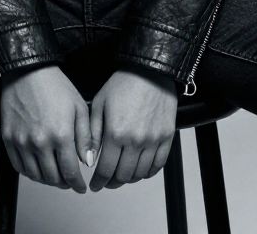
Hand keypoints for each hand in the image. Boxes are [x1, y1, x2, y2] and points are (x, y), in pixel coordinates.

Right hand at [0, 65, 95, 192]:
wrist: (28, 71)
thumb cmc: (54, 85)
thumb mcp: (79, 107)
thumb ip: (85, 137)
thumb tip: (87, 161)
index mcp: (61, 135)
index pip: (70, 172)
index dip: (77, 184)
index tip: (80, 187)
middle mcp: (40, 142)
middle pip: (53, 178)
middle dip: (64, 183)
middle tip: (69, 181)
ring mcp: (22, 142)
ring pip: (36, 175)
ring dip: (47, 180)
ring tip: (54, 175)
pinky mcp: (9, 139)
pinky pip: (19, 167)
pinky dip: (30, 173)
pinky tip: (37, 168)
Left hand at [88, 67, 177, 190]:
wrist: (149, 70)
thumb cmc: (123, 83)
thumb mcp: (99, 104)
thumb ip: (92, 134)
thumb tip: (89, 159)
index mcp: (115, 133)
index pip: (106, 169)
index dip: (99, 182)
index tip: (95, 185)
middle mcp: (135, 141)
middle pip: (123, 175)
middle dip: (112, 182)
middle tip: (107, 182)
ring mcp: (153, 140)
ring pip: (140, 173)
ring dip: (129, 179)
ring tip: (122, 176)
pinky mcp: (166, 137)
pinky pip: (158, 165)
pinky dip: (148, 172)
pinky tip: (140, 170)